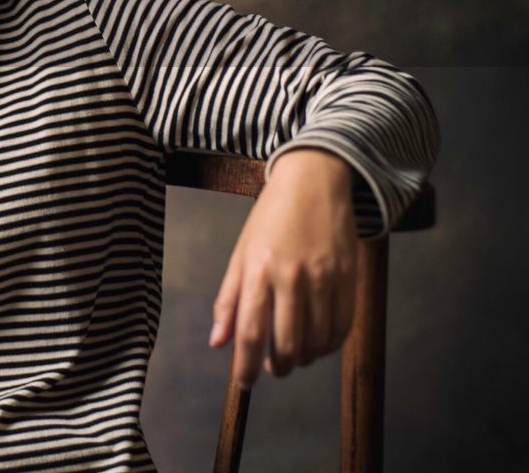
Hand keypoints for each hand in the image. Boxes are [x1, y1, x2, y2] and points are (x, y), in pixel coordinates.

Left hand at [208, 147, 358, 389]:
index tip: (243, 385)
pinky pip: (342, 327)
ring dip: (304, 357)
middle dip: (279, 366)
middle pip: (288, 343)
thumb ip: (229, 300)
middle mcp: (292, 276)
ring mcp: (325, 278)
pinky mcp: (349, 278)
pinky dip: (329, 344)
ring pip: (318, 341)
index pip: (251, 331)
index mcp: (259, 269)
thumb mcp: (241, 253)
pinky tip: (318, 342)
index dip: (245, 365)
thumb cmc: (271, 218)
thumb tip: (217, 342)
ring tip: (294, 354)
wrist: (314, 182)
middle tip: (272, 369)